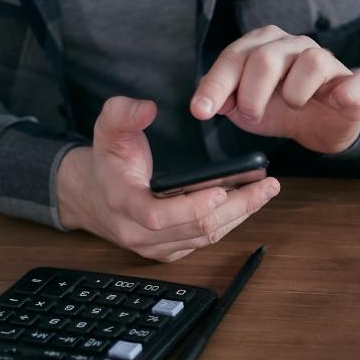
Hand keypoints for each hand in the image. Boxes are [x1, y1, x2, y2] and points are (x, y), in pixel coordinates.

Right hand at [57, 96, 279, 261]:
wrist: (94, 197)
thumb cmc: (107, 163)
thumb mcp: (106, 130)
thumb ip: (122, 113)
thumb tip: (146, 108)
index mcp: (123, 204)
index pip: (158, 216)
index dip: (191, 207)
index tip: (221, 190)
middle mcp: (139, 232)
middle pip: (195, 228)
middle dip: (236, 207)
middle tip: (266, 186)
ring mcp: (157, 246)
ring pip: (206, 237)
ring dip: (240, 214)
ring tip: (265, 191)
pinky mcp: (171, 251)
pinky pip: (205, 241)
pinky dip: (230, 221)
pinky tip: (249, 202)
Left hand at [189, 25, 359, 153]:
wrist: (322, 127)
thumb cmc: (283, 110)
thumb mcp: (247, 109)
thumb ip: (226, 101)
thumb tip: (209, 103)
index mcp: (265, 45)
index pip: (235, 57)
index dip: (216, 85)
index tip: (201, 111)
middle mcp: (296, 45)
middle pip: (266, 59)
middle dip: (252, 94)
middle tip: (252, 115)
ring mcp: (328, 61)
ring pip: (311, 62)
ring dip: (294, 94)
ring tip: (293, 106)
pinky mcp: (359, 82)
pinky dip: (348, 91)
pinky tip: (335, 101)